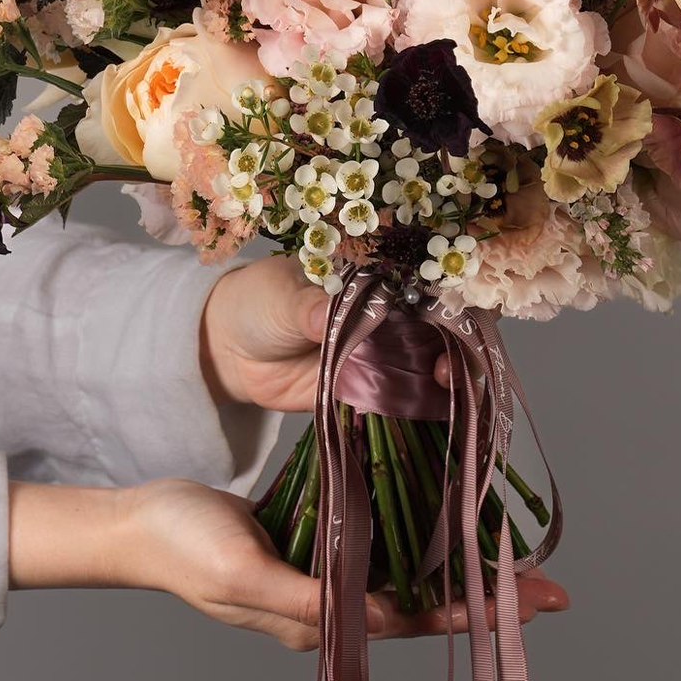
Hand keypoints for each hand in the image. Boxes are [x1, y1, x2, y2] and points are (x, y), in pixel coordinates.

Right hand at [9, 478, 568, 650]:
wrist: (138, 522)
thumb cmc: (184, 547)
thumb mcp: (243, 571)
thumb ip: (309, 597)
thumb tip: (377, 614)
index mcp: (314, 621)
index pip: (410, 620)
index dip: (470, 612)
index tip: (531, 603)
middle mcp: (327, 602)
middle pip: (419, 601)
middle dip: (480, 592)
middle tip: (545, 585)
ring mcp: (320, 571)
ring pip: (402, 570)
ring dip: (453, 561)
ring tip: (506, 550)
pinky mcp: (311, 539)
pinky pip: (373, 539)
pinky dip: (413, 528)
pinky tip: (440, 510)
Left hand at [199, 255, 457, 411]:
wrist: (227, 347)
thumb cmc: (258, 301)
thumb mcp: (281, 297)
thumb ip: (307, 306)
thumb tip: (326, 313)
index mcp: (368, 278)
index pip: (417, 285)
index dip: (442, 299)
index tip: (453, 316)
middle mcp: (381, 314)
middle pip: (429, 326)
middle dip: (449, 341)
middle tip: (447, 360)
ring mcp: (373, 351)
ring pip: (418, 362)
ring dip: (438, 372)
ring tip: (444, 380)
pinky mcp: (360, 387)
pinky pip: (393, 395)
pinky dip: (414, 400)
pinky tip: (429, 403)